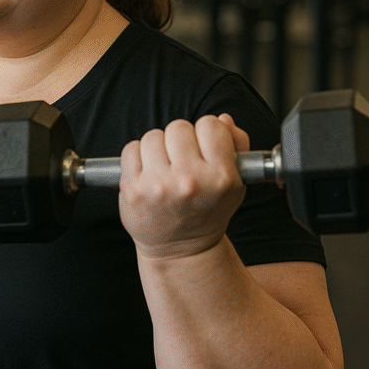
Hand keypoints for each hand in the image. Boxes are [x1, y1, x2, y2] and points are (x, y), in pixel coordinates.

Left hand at [118, 114, 249, 259]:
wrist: (180, 250)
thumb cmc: (207, 212)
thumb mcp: (235, 184)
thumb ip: (237, 146)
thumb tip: (222, 119)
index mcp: (220, 177)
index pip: (210, 125)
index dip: (206, 133)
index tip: (203, 147)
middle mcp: (189, 181)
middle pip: (179, 127)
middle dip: (180, 141)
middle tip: (182, 162)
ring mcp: (159, 185)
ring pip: (153, 136)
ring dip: (157, 148)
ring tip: (164, 169)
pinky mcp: (133, 189)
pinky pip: (131, 149)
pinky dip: (137, 157)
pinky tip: (148, 175)